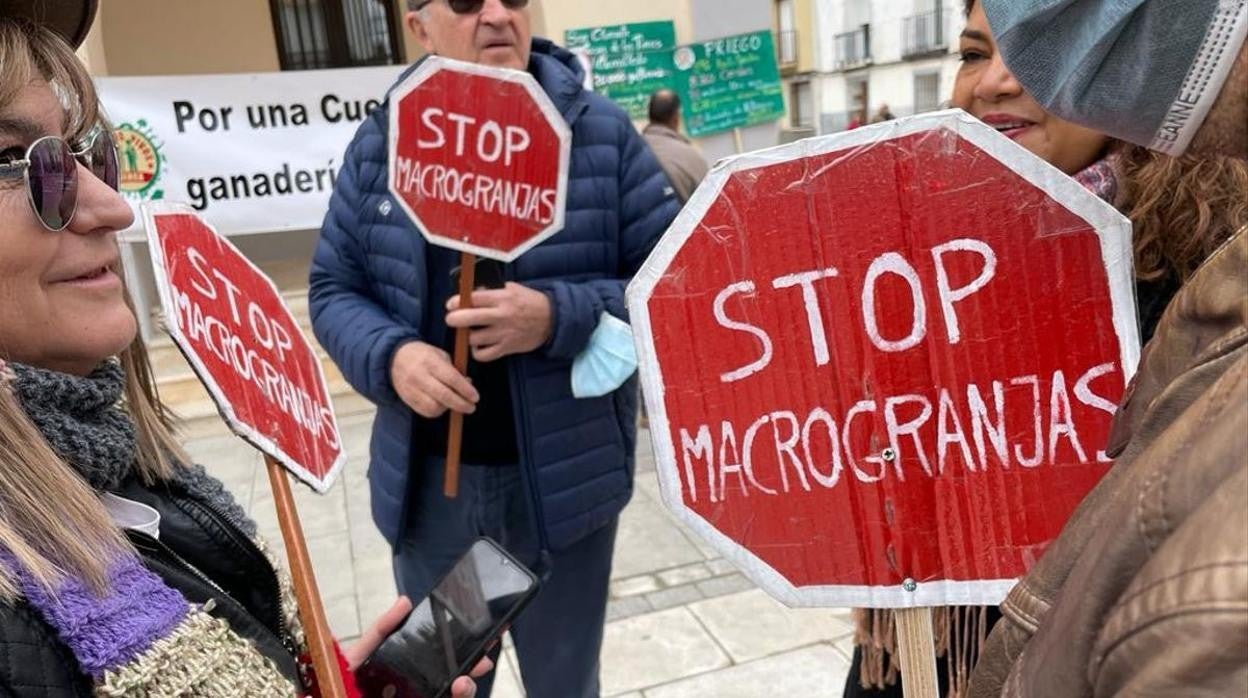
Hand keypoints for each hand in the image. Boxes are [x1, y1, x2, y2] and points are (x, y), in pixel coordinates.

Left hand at [345, 596, 493, 696]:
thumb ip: (382, 629)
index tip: (484, 639)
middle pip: (456, 679)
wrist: (333, 696)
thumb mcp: (361, 653)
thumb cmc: (342, 682)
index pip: (444, 659)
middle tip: (483, 661)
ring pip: (453, 696)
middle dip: (473, 668)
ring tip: (463, 684)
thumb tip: (406, 601)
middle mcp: (420, 690)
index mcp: (410, 672)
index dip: (465, 649)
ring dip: (465, 690)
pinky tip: (454, 692)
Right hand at [390, 341, 478, 417]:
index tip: (475, 397)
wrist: (395, 358)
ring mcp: (411, 389)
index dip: (465, 389)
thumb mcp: (439, 355)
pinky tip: (444, 406)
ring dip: (448, 408)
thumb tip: (468, 385)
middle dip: (461, 404)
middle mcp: (419, 376)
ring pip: (433, 407)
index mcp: (430, 361)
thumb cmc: (423, 355)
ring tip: (456, 404)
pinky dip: (438, 412)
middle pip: (443, 395)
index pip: (451, 378)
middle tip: (471, 407)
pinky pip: (425, 411)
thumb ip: (454, 370)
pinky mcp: (407, 399)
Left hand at [445, 282, 552, 361]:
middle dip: (454, 319)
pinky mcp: (507, 348)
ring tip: (467, 332)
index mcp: (502, 298)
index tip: (451, 305)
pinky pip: (484, 355)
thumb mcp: (511, 289)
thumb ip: (491, 292)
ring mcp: (504, 334)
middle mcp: (501, 316)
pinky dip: (477, 352)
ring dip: (466, 336)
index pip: (473, 298)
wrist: (552, 320)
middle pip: (469, 319)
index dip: (457, 302)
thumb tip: (471, 294)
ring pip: (474, 339)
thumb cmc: (529, 302)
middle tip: (451, 319)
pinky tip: (478, 345)